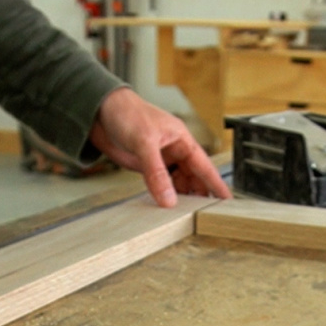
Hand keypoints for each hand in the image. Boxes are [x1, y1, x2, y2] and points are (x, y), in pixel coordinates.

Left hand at [89, 87, 231, 207]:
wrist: (99, 110)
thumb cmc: (126, 113)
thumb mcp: (144, 142)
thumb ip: (156, 173)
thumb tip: (168, 199)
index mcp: (181, 139)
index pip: (203, 165)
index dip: (215, 183)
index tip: (226, 200)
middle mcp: (173, 150)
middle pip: (192, 177)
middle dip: (198, 194)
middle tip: (203, 215)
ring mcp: (159, 159)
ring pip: (176, 183)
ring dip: (179, 197)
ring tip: (184, 214)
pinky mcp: (144, 166)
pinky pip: (159, 184)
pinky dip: (162, 195)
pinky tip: (164, 206)